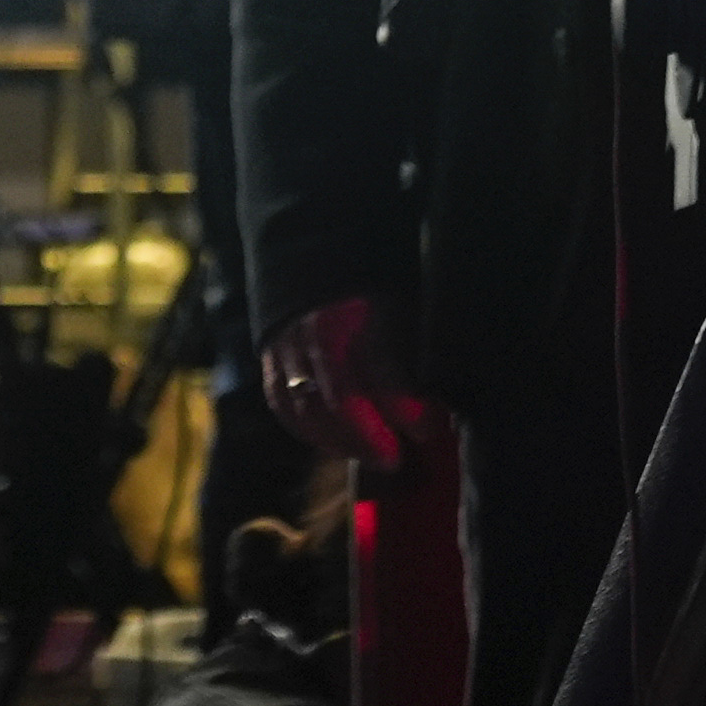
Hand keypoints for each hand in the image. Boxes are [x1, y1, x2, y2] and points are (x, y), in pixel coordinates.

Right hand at [259, 294, 431, 466]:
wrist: (319, 247)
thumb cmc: (374, 277)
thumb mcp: (402, 300)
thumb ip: (412, 346)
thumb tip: (436, 395)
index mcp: (355, 310)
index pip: (381, 373)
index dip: (405, 409)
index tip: (429, 428)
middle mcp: (315, 328)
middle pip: (340, 400)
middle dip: (371, 438)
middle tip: (397, 458)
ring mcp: (286, 342)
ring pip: (306, 409)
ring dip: (340, 443)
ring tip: (370, 457)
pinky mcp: (268, 353)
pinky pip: (280, 402)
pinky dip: (306, 431)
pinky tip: (334, 445)